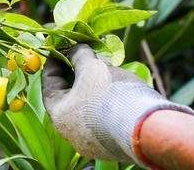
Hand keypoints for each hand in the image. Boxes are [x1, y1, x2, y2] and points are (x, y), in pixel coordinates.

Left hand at [42, 45, 193, 164]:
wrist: (144, 126)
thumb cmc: (109, 93)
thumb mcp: (92, 66)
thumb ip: (79, 55)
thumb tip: (76, 50)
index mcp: (59, 115)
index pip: (49, 85)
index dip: (54, 63)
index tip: (60, 49)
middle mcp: (70, 133)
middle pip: (68, 97)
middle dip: (75, 74)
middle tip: (83, 56)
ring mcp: (91, 142)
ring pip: (86, 108)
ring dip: (92, 88)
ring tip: (103, 69)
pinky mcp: (110, 145)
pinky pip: (102, 119)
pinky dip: (104, 102)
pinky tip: (115, 88)